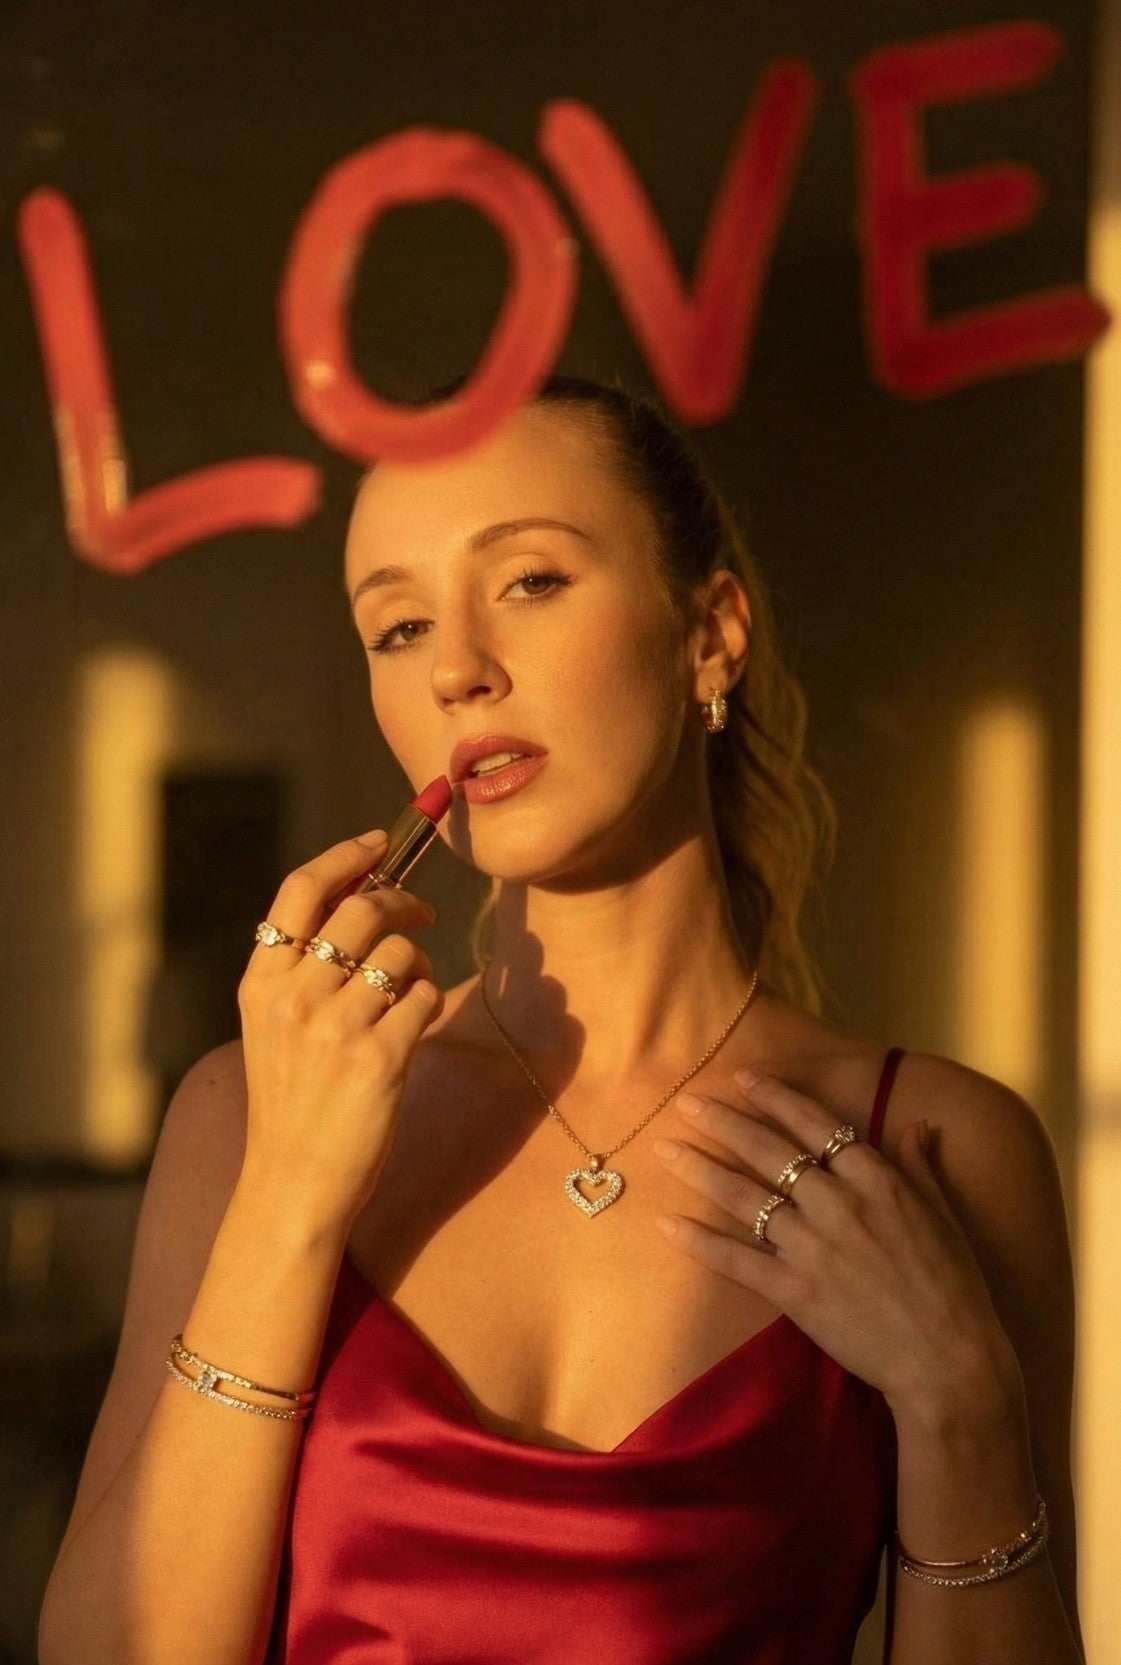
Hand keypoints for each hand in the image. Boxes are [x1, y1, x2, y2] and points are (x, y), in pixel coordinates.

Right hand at [237, 830, 442, 1237]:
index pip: (300, 889)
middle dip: (403, 903)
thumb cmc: (292, 1099)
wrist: (293, 1181)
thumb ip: (301, 965)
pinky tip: (415, 1026)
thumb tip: (361, 895)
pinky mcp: (379, 1058)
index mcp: (261, 980)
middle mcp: (293, 996)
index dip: (345, 856)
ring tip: (414, 987)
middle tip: (423, 914)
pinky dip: (429, 1002)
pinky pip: (426, 996)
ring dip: (420, 962)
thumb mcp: (272, 1024)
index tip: (379, 841)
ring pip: (402, 953)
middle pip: (363, 910)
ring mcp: (335, 1027)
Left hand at [652, 1069, 1016, 1415]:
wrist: (949, 1358)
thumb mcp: (943, 1215)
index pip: (815, 1125)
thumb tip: (919, 1126)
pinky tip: (668, 1223)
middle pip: (770, 1152)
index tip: (742, 1078)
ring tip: (667, 1149)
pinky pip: (737, 1259)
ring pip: (745, 1197)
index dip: (775, 1098)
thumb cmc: (954, 1286)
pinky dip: (699, 1241)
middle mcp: (838, 1204)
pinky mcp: (794, 1291)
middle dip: (724, 1123)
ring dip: (701, 1169)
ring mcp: (812, 1247)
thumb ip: (920, 1167)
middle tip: (687, 1103)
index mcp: (875, 1180)